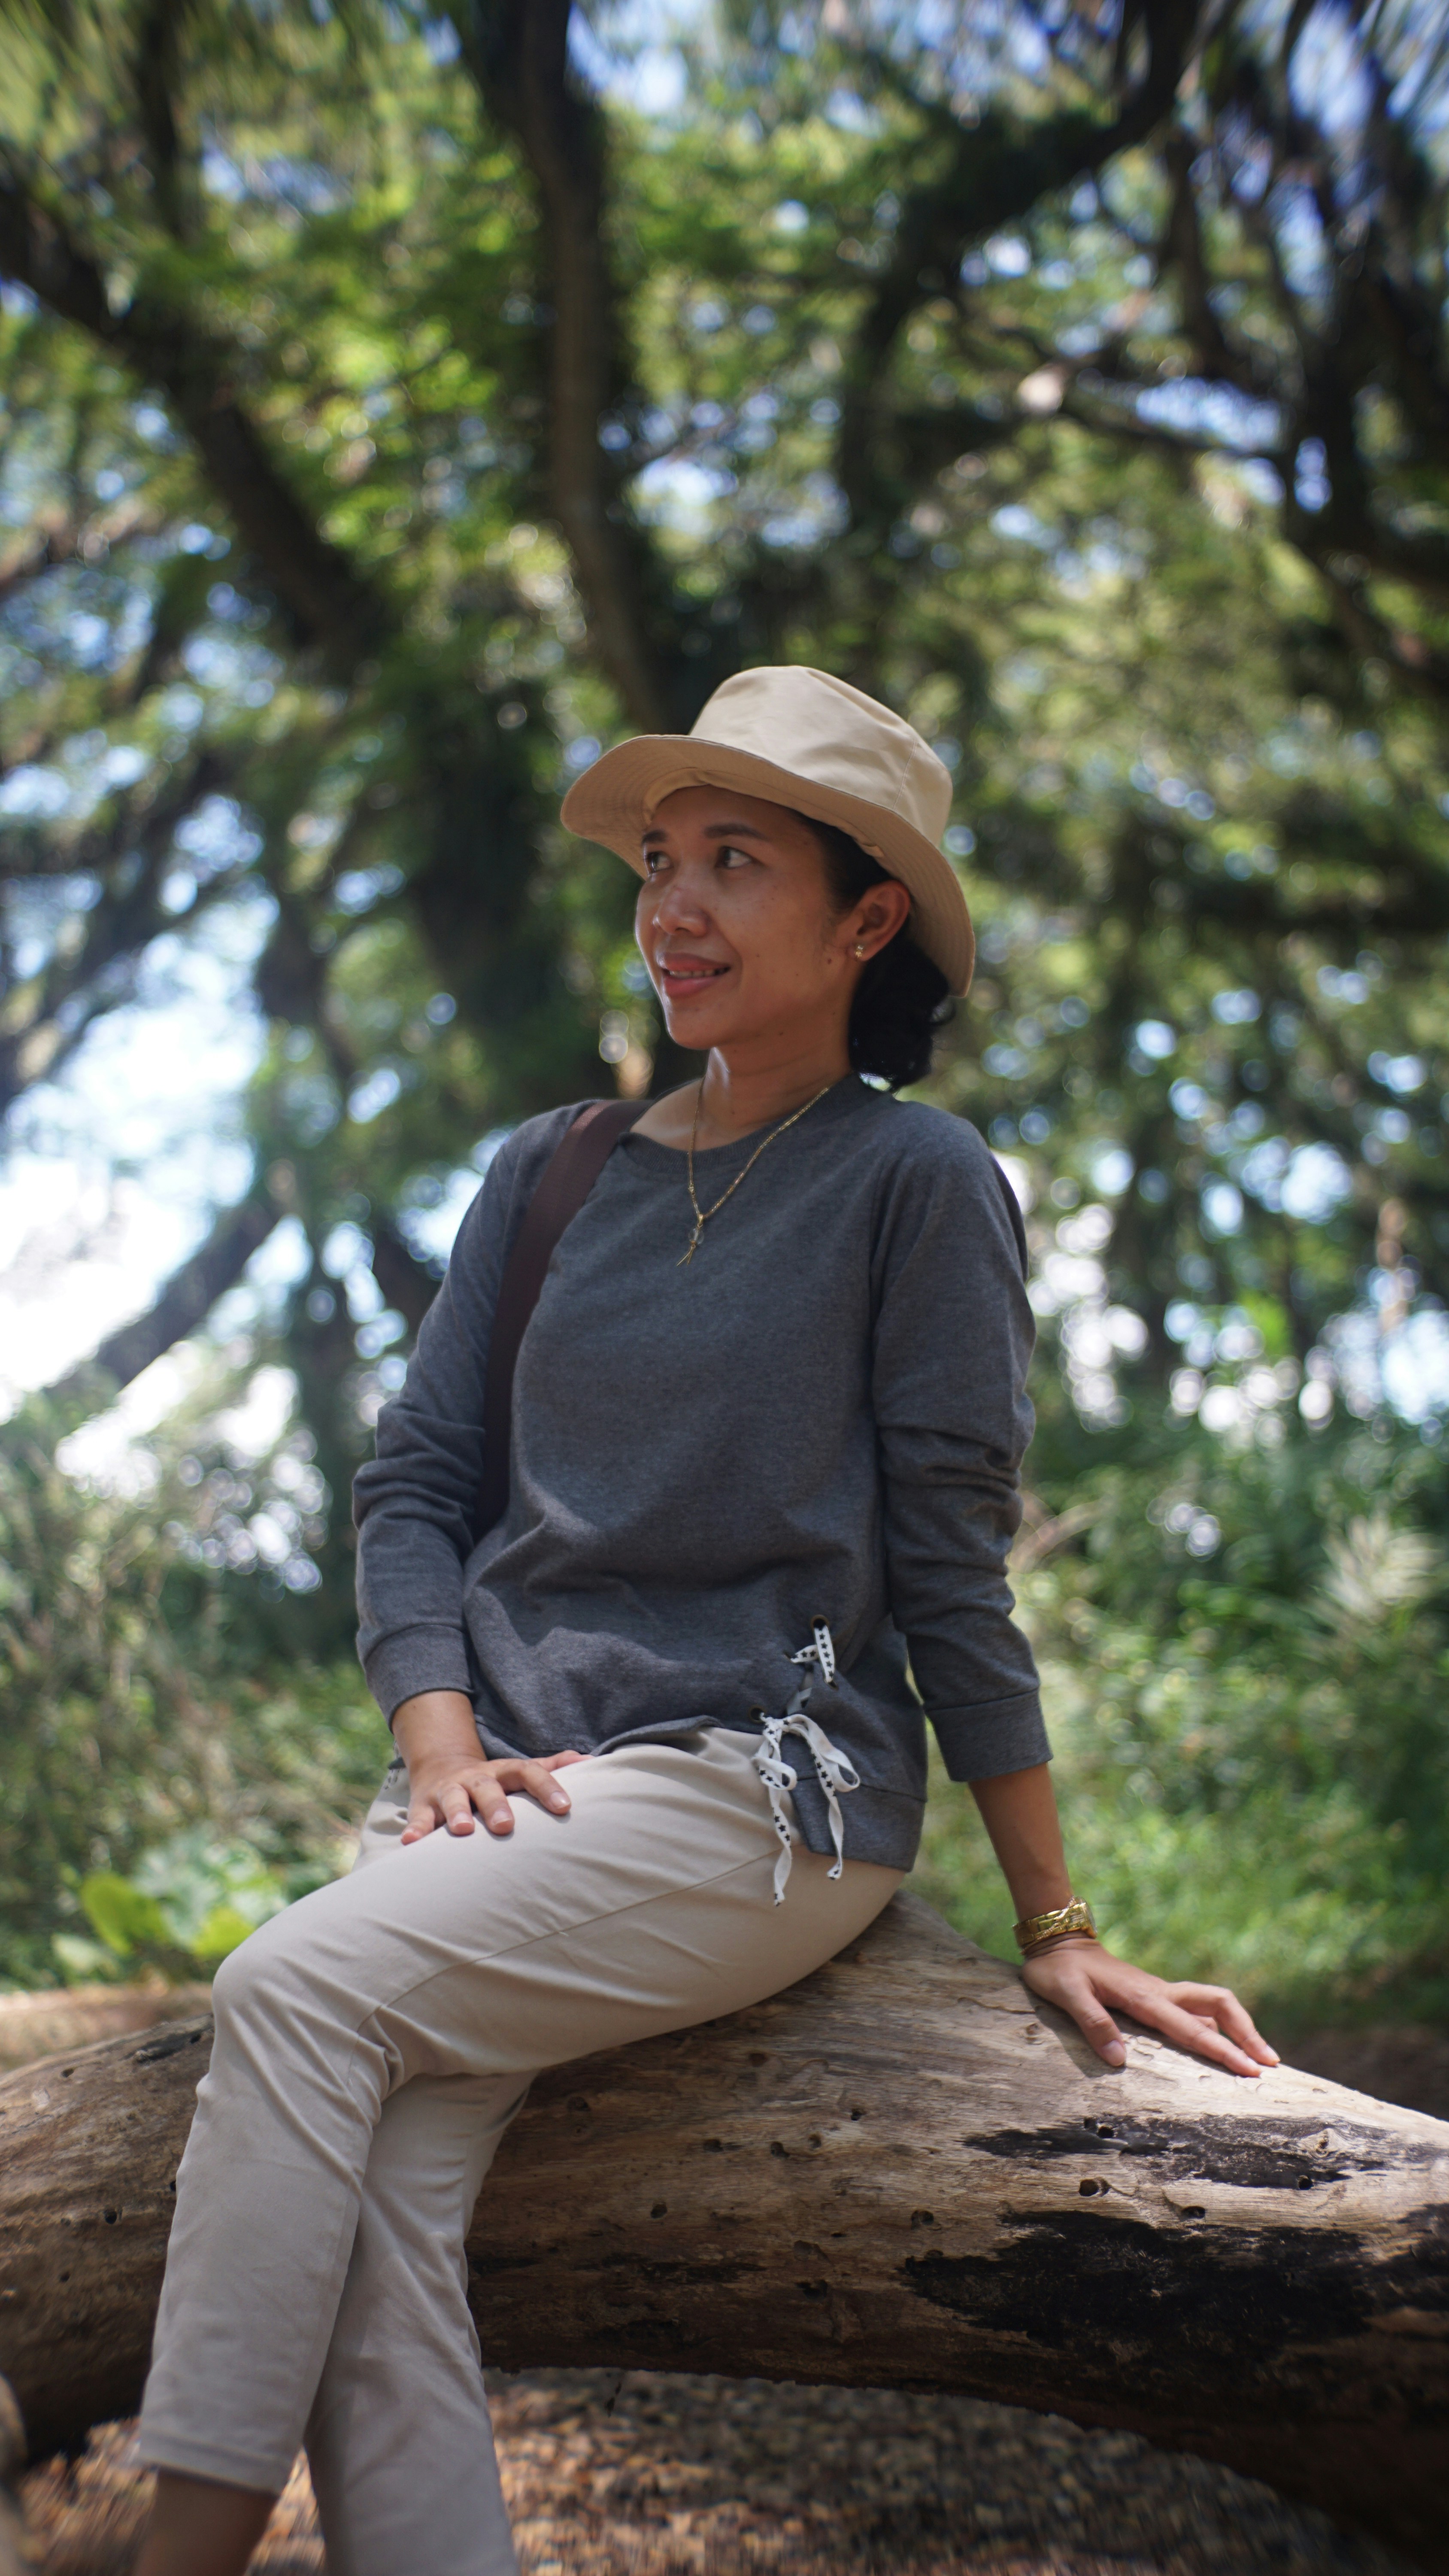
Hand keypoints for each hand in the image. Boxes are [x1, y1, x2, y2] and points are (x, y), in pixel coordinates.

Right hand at [391, 1689, 589, 1842]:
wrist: (442, 1771)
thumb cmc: (495, 1781)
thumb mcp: (521, 1771)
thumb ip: (553, 1767)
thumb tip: (592, 1761)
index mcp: (505, 1772)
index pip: (529, 1772)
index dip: (547, 1788)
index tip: (565, 1807)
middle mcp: (476, 1779)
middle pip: (487, 1786)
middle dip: (496, 1805)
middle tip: (506, 1826)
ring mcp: (448, 1791)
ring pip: (452, 1798)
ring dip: (457, 1812)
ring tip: (462, 1830)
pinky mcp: (423, 1808)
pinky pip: (419, 1819)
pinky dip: (415, 1830)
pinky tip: (411, 1844)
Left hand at [1020, 1937, 1278, 2077]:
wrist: (1057, 1942)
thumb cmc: (1059, 1970)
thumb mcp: (1067, 1995)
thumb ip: (1092, 2023)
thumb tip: (1119, 2060)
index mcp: (1144, 1997)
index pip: (1192, 2028)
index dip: (1224, 2050)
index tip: (1251, 2070)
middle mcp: (1160, 1993)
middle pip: (1219, 2005)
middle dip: (1247, 2033)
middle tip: (1270, 2064)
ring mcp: (1160, 1993)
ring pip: (1211, 2005)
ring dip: (1237, 2027)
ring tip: (1258, 2057)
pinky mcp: (1155, 1996)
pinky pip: (1194, 2010)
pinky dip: (1216, 2026)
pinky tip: (1223, 2044)